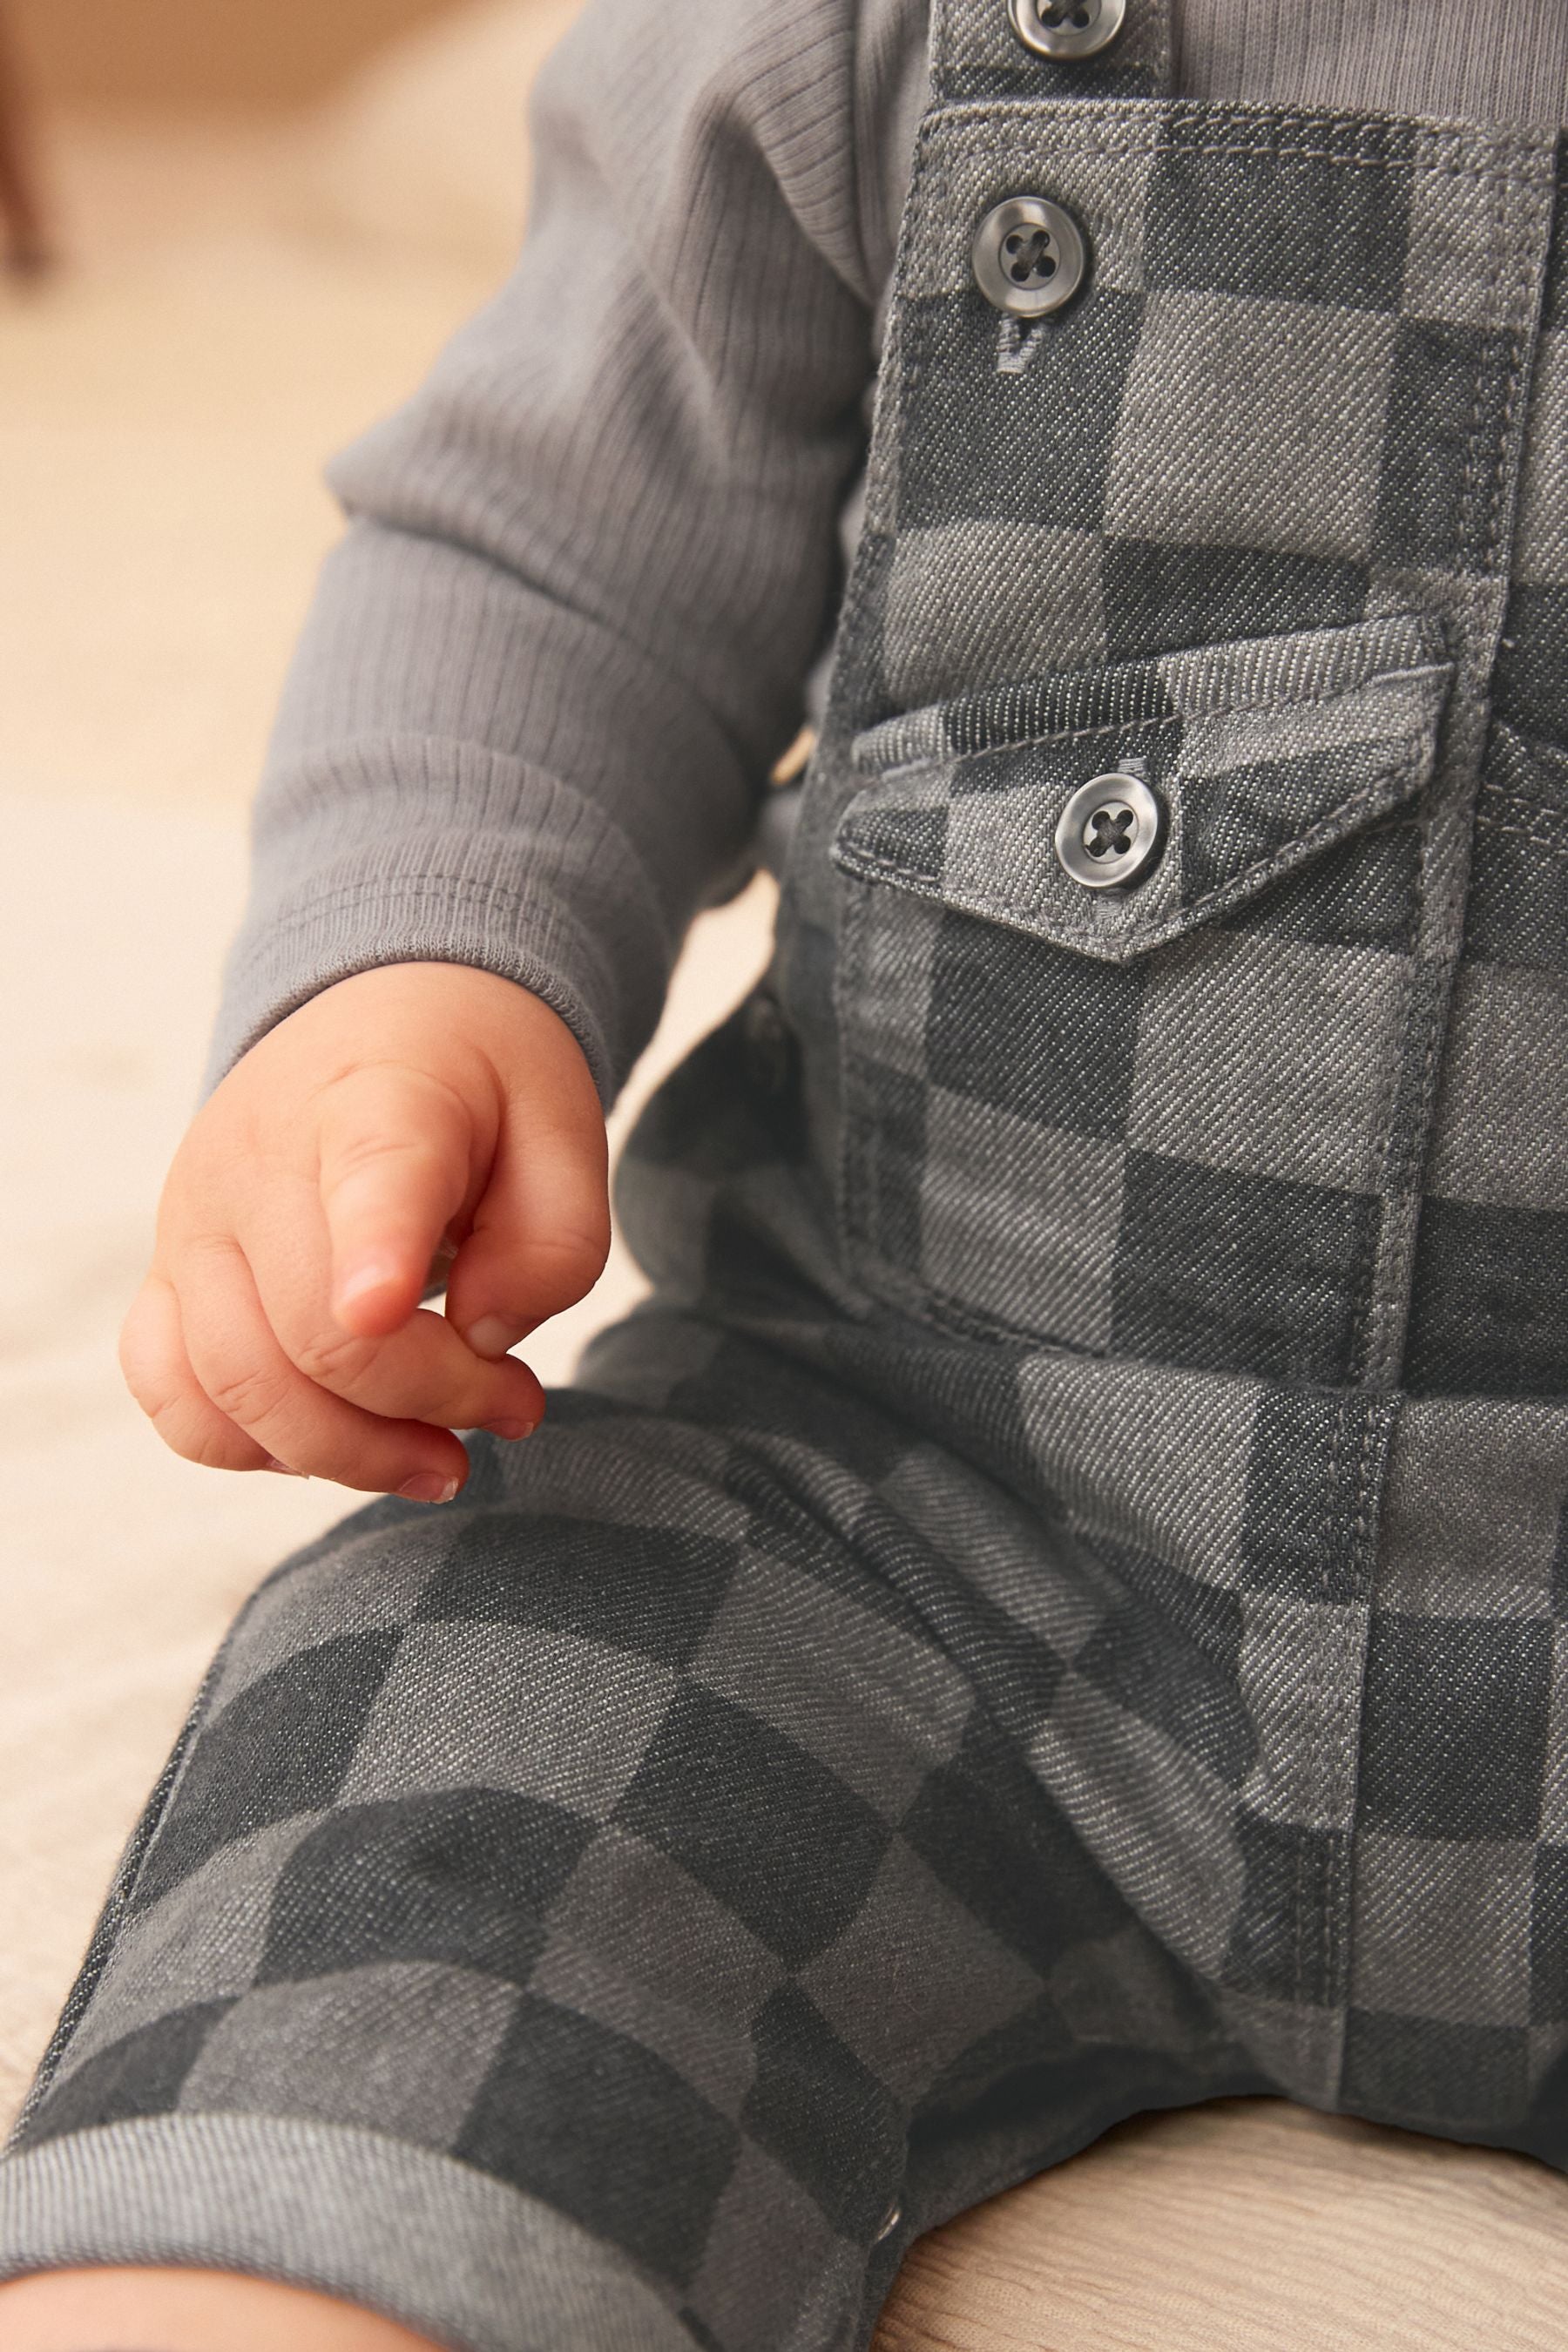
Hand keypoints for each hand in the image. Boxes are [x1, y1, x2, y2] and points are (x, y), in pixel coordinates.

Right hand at [118, 962, 609, 1500]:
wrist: (384, 1017)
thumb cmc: (482, 1086)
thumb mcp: (565, 1130)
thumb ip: (556, 1242)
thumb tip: (481, 1335)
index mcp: (381, 1099)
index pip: (367, 1179)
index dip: (372, 1251)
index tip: (384, 1309)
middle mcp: (258, 1158)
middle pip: (315, 1335)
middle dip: (432, 1405)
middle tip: (515, 1405)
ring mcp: (194, 1220)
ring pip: (235, 1387)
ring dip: (350, 1453)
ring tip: (442, 1458)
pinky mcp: (168, 1273)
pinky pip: (172, 1393)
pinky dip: (250, 1447)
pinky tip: (335, 1440)